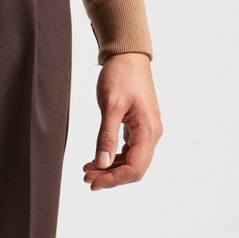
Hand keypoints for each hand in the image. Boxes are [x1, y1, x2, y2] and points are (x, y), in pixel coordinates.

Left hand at [83, 52, 162, 190]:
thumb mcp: (110, 104)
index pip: (135, 168)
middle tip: (86, 178)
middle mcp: (152, 134)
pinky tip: (99, 158)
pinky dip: (114, 157)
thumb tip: (102, 163)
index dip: (114, 179)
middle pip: (134, 168)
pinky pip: (129, 150)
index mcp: (148, 131)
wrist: (128, 55)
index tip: (93, 182)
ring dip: (111, 168)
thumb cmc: (120, 75)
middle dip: (111, 176)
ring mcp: (147, 131)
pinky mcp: (139, 126)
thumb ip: (106, 135)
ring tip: (89, 170)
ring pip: (131, 160)